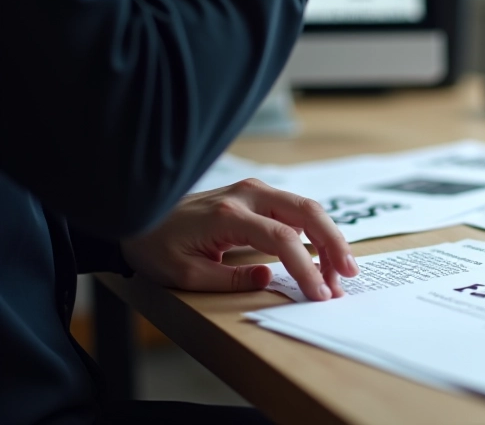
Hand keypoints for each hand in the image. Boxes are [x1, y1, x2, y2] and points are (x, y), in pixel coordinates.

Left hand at [121, 179, 358, 300]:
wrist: (135, 216)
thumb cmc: (157, 246)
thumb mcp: (185, 274)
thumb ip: (229, 278)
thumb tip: (269, 278)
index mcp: (228, 215)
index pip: (283, 239)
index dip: (307, 268)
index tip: (320, 293)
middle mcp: (247, 194)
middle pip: (306, 212)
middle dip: (334, 243)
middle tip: (348, 275)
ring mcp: (253, 190)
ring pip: (306, 208)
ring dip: (328, 238)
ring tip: (338, 272)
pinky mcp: (257, 194)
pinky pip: (295, 210)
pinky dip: (315, 231)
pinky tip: (322, 256)